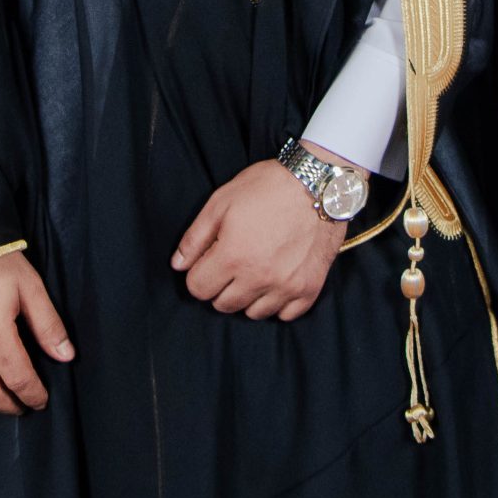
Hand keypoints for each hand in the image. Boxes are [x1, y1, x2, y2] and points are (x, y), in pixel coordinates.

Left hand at [170, 150, 343, 321]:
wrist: (319, 183)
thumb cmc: (268, 187)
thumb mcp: (221, 202)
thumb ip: (195, 237)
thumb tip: (178, 265)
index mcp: (232, 257)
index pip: (198, 289)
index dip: (198, 274)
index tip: (209, 260)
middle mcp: (258, 278)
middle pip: (224, 305)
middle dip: (220, 287)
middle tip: (232, 264)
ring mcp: (286, 286)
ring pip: (254, 313)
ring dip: (249, 297)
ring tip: (255, 271)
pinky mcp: (309, 288)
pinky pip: (286, 314)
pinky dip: (278, 303)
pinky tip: (277, 281)